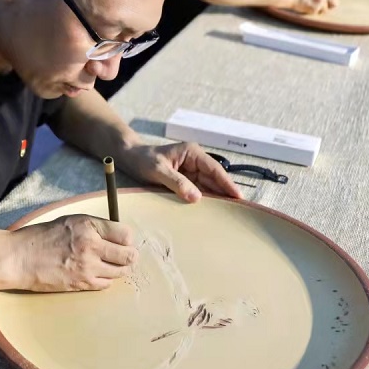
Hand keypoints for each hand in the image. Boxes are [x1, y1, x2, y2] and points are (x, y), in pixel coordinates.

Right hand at [7, 215, 137, 291]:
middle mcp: (91, 246)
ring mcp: (87, 268)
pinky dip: (106, 280)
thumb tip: (118, 235)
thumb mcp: (70, 221)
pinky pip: (106, 284)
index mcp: (88, 226)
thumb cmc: (41, 237)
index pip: (125, 234)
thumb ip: (94, 227)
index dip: (127, 238)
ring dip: (120, 269)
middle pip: (128, 256)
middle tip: (127, 256)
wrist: (19, 258)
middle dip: (130, 256)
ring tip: (113, 265)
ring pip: (120, 272)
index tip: (124, 241)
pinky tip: (98, 274)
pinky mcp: (81, 284)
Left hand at [118, 141, 242, 202]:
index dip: (227, 183)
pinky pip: (198, 192)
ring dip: (216, 199)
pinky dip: (204, 201)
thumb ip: (177, 182)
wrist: (130, 158)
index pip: (214, 169)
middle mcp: (195, 161)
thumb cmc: (143, 159)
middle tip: (238, 211)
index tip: (238, 196)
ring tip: (228, 215)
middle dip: (225, 193)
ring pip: (208, 187)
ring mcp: (191, 172)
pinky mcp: (185, 181)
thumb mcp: (158, 170)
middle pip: (214, 179)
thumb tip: (196, 197)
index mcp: (192, 153)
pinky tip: (210, 213)